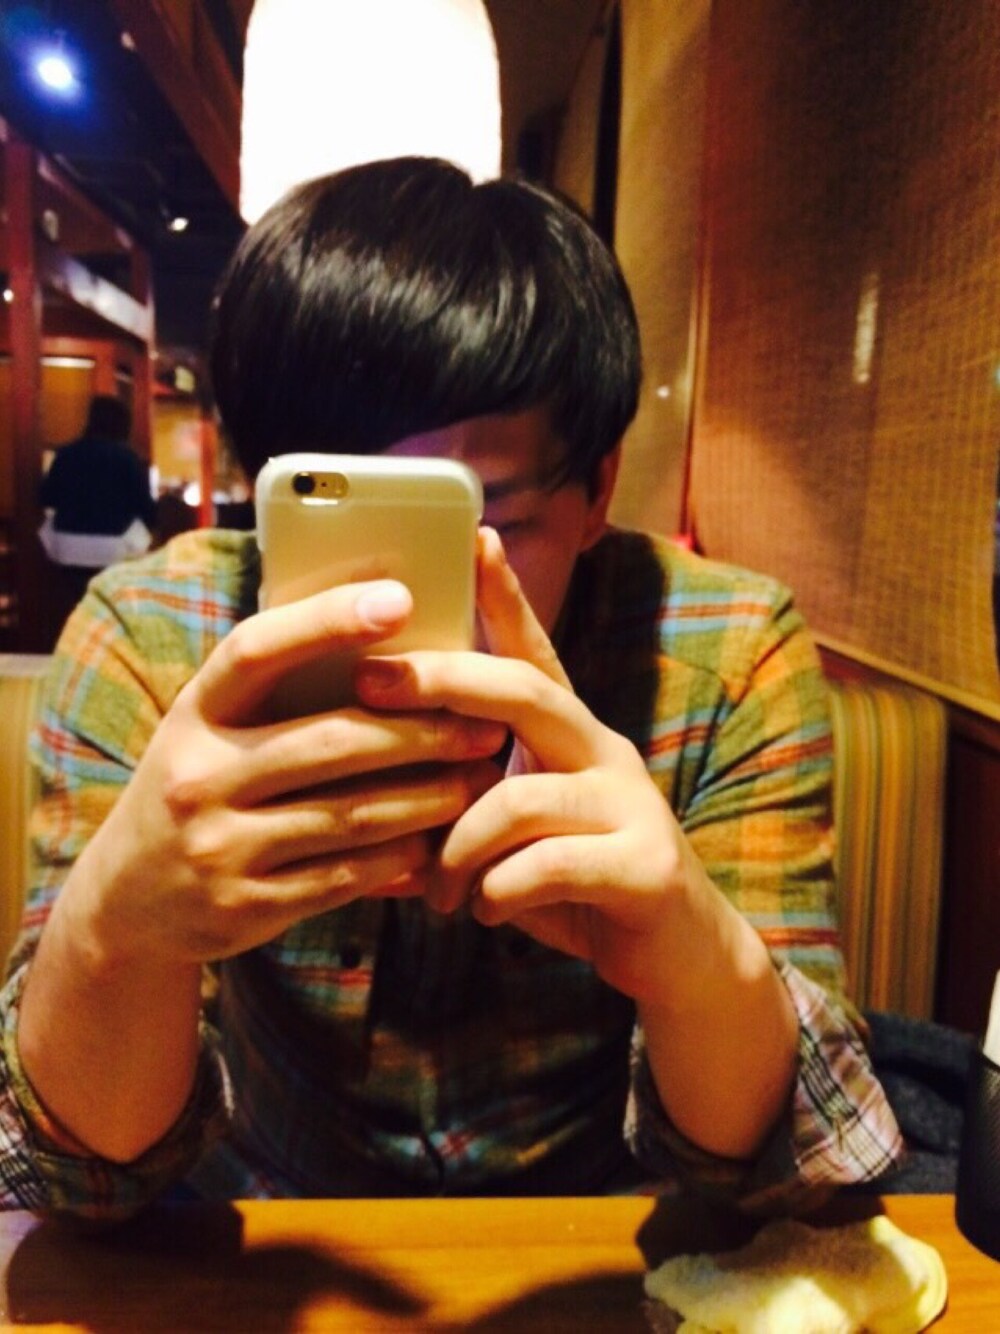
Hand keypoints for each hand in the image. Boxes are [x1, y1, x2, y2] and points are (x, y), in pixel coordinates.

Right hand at [70, 578, 505, 966]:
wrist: (129, 899)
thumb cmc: (200, 786)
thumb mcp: (212, 730)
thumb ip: (277, 693)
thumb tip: (388, 628)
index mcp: (194, 713)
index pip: (256, 651)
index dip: (324, 620)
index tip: (400, 598)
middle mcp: (199, 777)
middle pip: (330, 741)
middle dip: (422, 732)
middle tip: (487, 724)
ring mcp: (220, 847)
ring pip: (350, 815)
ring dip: (429, 797)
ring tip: (481, 778)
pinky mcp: (246, 905)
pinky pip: (345, 875)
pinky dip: (401, 855)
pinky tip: (439, 837)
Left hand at [355, 530, 720, 1010]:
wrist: (678, 957)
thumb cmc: (581, 888)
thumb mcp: (520, 840)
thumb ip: (467, 812)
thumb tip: (372, 806)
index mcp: (573, 738)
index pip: (537, 653)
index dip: (506, 596)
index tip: (474, 537)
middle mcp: (605, 754)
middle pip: (527, 692)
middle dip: (443, 682)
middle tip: (371, 685)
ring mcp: (631, 806)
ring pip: (519, 797)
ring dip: (459, 848)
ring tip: (441, 893)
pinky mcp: (645, 866)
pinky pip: (547, 865)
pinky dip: (500, 892)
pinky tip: (488, 913)